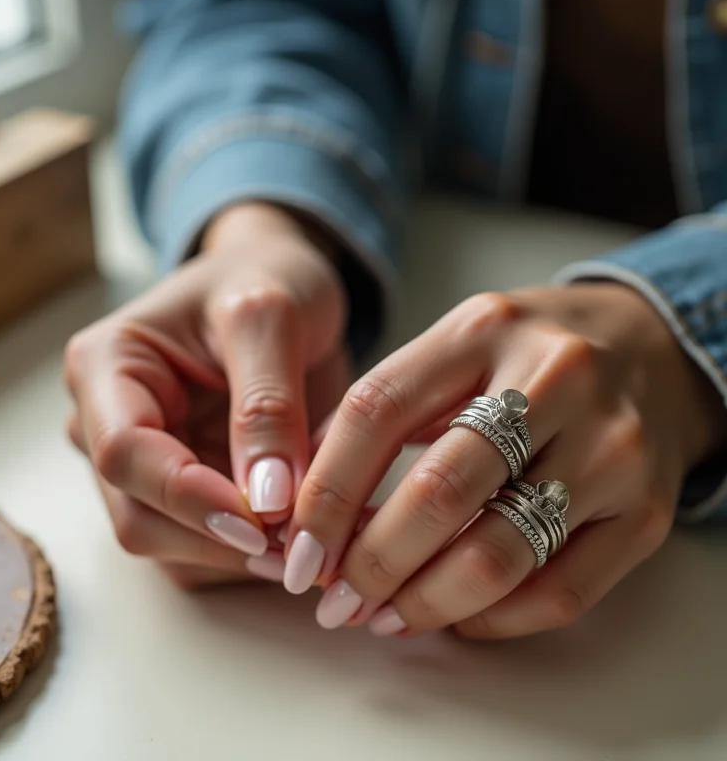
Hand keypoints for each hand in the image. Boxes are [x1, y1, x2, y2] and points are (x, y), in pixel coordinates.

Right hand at [65, 203, 350, 586]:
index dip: (189, 496)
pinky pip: (205, 549)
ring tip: (315, 538)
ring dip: (240, 556)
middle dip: (219, 540)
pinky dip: (253, 556)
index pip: (125, 452)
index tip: (263, 520)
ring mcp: (145, 464)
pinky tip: (304, 535)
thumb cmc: (265, 279)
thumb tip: (266, 501)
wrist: (277, 286)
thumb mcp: (270, 318)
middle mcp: (108, 423)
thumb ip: (266, 404)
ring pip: (173, 547)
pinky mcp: (183, 490)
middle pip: (140, 516)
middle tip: (303, 545)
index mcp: (106, 367)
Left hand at [285, 284, 725, 634]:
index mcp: (482, 330)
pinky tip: (454, 616)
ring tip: (385, 616)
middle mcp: (553, 379)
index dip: (325, 493)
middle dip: (371, 563)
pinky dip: (491, 620)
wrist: (651, 348)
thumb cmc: (529, 354)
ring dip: (424, 602)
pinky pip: (559, 593)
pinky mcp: (646, 509)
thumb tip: (311, 505)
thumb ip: (385, 410)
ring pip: (498, 554)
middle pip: (438, 492)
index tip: (299, 551)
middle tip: (336, 598)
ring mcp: (608, 446)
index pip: (377, 411)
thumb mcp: (455, 347)